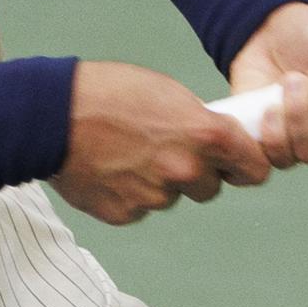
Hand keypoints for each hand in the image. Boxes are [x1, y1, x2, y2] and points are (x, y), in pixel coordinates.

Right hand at [50, 61, 270, 224]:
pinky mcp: (126, 214)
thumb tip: (213, 142)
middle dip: (197, 173)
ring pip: (172, 196)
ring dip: (160, 182)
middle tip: (167, 150)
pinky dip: (131, 193)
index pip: (255, 169)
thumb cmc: (109, 93)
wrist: (52, 117)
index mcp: (205, 136)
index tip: (239, 164)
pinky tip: (111, 167)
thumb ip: (198, 122)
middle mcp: (186, 170)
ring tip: (129, 152)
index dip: (247, 165)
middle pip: (210, 187)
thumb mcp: (168, 92)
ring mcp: (155, 197)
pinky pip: (140, 207)